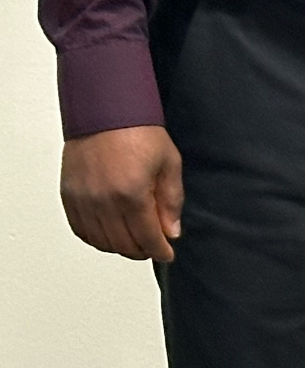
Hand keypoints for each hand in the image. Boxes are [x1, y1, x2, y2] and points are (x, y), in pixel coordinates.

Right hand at [60, 125, 183, 262]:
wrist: (106, 112)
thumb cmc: (139, 132)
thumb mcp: (169, 163)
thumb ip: (171, 200)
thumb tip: (171, 231)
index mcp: (132, 194)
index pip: (147, 237)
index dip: (159, 250)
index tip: (167, 255)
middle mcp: (103, 202)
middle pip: (123, 244)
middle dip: (142, 250)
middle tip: (153, 247)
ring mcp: (83, 200)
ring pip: (101, 241)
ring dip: (120, 247)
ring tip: (135, 242)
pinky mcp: (69, 196)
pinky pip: (81, 230)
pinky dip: (96, 238)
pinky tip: (110, 235)